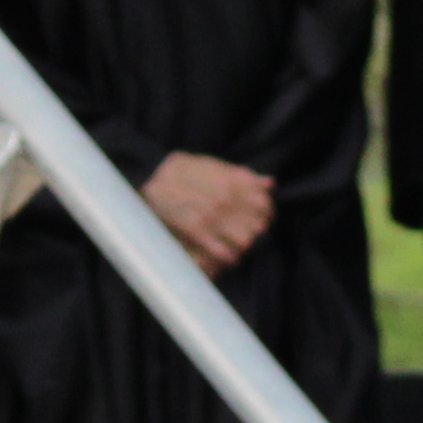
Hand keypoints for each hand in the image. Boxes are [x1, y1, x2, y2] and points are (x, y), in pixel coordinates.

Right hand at [138, 152, 274, 271]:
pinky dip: (229, 256)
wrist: (152, 177)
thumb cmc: (184, 171)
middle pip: (259, 224)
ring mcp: (212, 216)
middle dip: (256, 230)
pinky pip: (224, 253)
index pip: (265, 204)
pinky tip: (226, 255)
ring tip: (236, 243)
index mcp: (233, 182)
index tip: (261, 217)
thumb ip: (243, 176)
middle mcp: (227, 199)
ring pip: (246, 240)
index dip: (266, 213)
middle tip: (247, 231)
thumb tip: (270, 184)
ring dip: (243, 244)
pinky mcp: (197, 231)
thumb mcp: (215, 166)